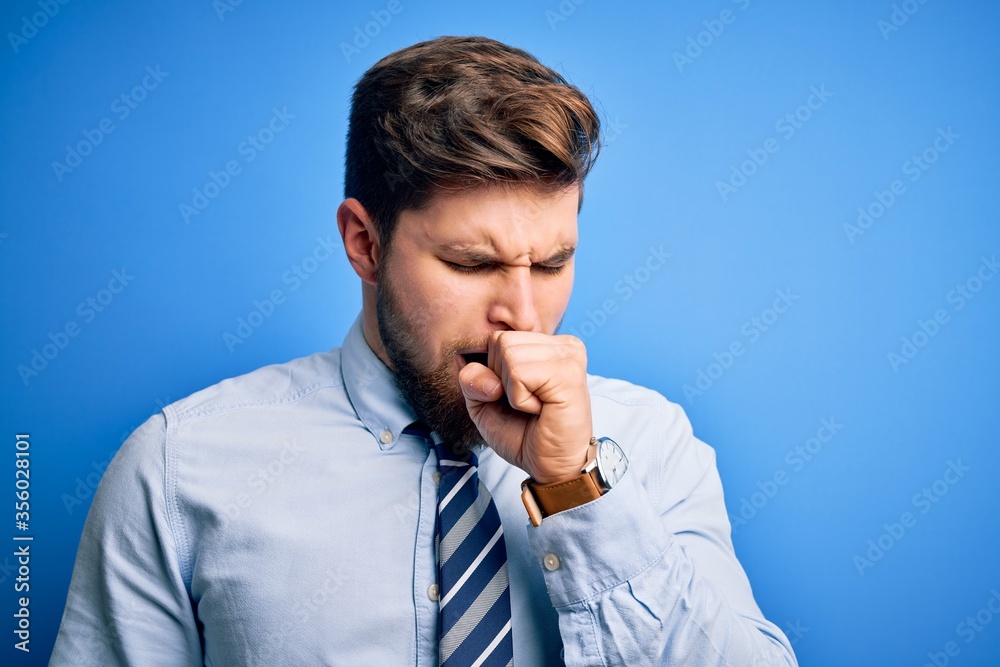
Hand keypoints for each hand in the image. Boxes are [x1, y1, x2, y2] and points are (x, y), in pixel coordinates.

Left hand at [458, 331, 592, 483]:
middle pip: (501, 341)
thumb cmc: (524, 434)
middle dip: (502, 379)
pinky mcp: (569, 373)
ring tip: (536, 407)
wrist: (550, 467)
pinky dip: (520, 399)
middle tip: (528, 404)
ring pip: (508, 353)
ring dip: (513, 391)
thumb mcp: (484, 404)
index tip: (520, 396)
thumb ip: (471, 379)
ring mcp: (569, 356)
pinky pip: (518, 373)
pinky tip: (541, 410)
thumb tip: (472, 365)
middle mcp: (563, 344)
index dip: (494, 373)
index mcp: (548, 344)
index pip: (497, 337)